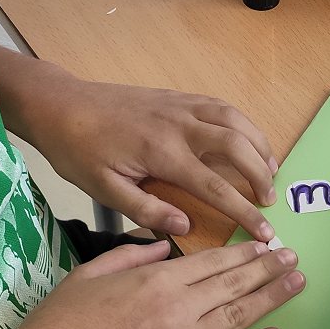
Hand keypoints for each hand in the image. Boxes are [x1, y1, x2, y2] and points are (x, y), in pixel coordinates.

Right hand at [0, 240, 303, 328]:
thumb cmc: (59, 328)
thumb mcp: (89, 274)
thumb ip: (131, 254)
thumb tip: (165, 246)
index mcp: (155, 279)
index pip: (212, 261)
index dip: (243, 253)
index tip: (265, 245)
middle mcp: (177, 307)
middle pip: (233, 283)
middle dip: (268, 269)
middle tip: (293, 259)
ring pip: (239, 315)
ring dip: (272, 298)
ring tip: (297, 284)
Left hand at [40, 79, 279, 239]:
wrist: (59, 105)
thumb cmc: (77, 151)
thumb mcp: (103, 189)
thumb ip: (146, 209)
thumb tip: (186, 225)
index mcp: (161, 153)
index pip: (215, 186)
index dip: (245, 211)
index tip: (264, 232)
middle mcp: (179, 125)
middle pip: (238, 146)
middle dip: (261, 175)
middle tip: (270, 200)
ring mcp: (180, 106)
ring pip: (236, 119)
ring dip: (260, 145)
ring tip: (270, 170)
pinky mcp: (177, 97)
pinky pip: (222, 106)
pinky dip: (243, 124)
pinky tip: (247, 141)